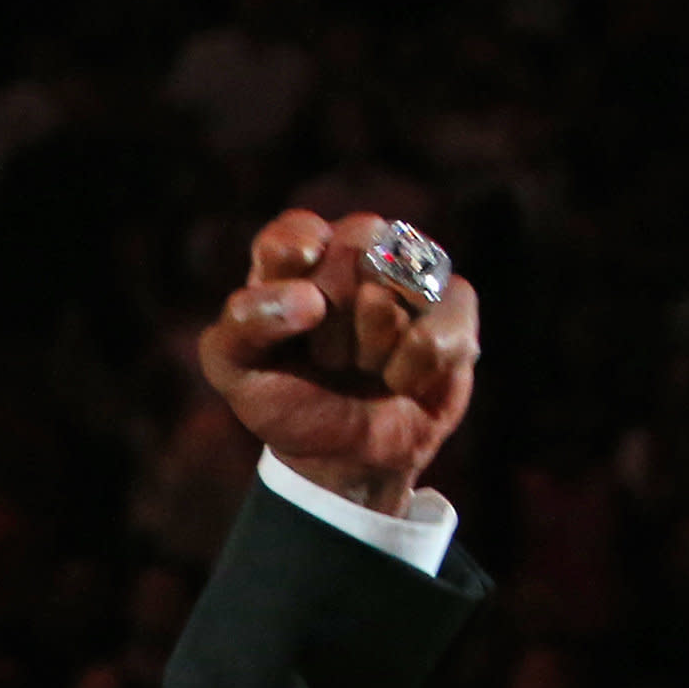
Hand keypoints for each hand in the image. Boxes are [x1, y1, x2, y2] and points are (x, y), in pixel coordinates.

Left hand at [197, 208, 479, 515]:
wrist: (341, 452)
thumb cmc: (284, 398)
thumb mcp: (233, 368)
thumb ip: (244, 322)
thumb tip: (311, 299)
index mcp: (296, 253)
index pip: (296, 234)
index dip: (294, 271)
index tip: (298, 307)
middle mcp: (357, 248)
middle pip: (350, 253)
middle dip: (328, 327)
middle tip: (325, 356)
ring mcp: (412, 271)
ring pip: (389, 295)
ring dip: (366, 351)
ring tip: (360, 365)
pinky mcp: (455, 303)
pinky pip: (432, 337)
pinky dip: (407, 374)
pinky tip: (399, 380)